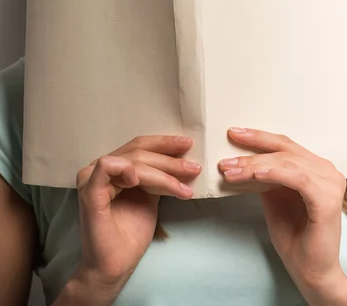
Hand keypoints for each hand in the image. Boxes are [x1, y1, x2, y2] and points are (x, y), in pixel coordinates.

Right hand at [75, 135, 200, 289]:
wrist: (115, 266)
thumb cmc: (130, 234)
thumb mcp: (150, 196)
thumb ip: (157, 176)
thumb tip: (181, 158)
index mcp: (113, 168)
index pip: (139, 146)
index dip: (164, 143)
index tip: (188, 144)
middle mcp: (99, 168)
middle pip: (138, 151)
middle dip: (169, 159)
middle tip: (193, 167)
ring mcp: (91, 178)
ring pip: (132, 161)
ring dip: (162, 172)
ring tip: (182, 187)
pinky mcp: (89, 192)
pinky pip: (108, 167)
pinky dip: (127, 169)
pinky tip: (140, 179)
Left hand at [219, 128, 346, 296]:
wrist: (311, 272)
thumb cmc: (294, 236)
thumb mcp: (273, 198)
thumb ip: (264, 176)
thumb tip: (241, 158)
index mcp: (316, 167)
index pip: (285, 144)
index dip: (259, 137)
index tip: (233, 133)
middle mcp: (327, 170)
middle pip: (284, 150)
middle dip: (252, 150)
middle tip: (226, 157)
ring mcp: (330, 183)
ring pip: (286, 163)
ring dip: (255, 165)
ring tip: (231, 170)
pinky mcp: (328, 200)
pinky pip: (297, 179)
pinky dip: (274, 173)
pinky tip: (255, 175)